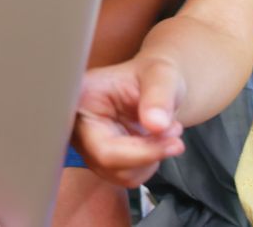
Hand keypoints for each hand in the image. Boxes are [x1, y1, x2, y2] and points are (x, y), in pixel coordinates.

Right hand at [71, 59, 186, 187]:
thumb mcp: (160, 74)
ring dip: (151, 158)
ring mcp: (88, 146)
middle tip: (174, 130)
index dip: (133, 146)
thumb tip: (156, 125)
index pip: (95, 135)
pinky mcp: (101, 161)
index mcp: (80, 98)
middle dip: (148, 151)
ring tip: (166, 130)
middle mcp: (77, 125)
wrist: (155, 86)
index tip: (164, 131)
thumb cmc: (151, 75)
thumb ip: (158, 96)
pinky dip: (148, 164)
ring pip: (120, 174)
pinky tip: (153, 141)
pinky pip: (127, 178)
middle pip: (107, 160)